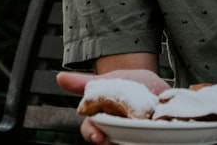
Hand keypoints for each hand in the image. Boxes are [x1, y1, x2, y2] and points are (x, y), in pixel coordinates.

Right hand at [56, 69, 170, 143]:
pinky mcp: (150, 136)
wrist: (150, 84)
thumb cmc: (124, 84)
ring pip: (128, 142)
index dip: (93, 134)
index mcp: (101, 121)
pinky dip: (153, 138)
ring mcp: (131, 135)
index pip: (91, 131)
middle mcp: (114, 132)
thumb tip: (58, 77)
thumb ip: (83, 83)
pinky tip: (157, 133)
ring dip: (135, 140)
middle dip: (113, 142)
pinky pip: (150, 140)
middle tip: (118, 140)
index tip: (98, 137)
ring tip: (144, 136)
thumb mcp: (106, 81)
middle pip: (109, 141)